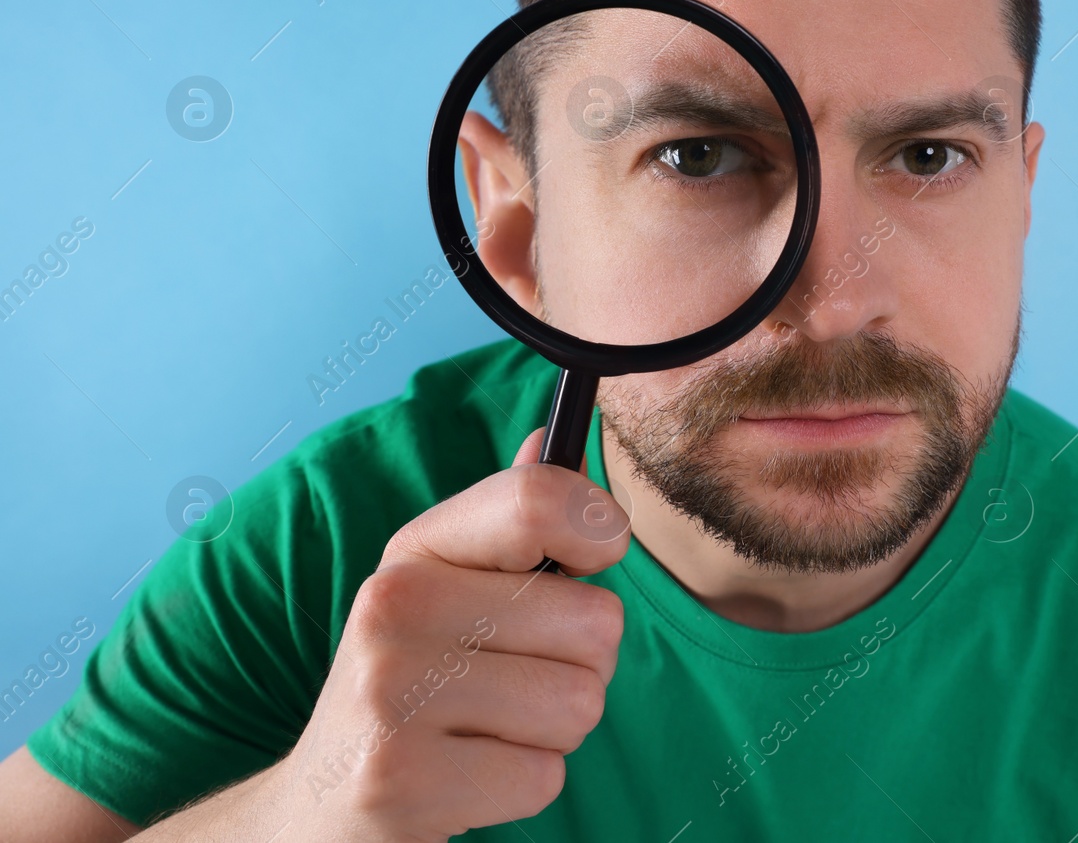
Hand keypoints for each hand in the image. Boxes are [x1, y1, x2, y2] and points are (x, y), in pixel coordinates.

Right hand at [276, 427, 630, 840]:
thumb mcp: (445, 593)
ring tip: (486, 732)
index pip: (538, 500)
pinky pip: (545, 776)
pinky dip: (524, 786)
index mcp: (414, 552)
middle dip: (580, 666)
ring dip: (553, 732)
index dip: (599, 530)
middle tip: (514, 685)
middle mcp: (394, 608)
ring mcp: (390, 694)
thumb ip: (510, 521)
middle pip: (595, 621)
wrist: (314, 809)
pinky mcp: (401, 780)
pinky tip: (467, 778)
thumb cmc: (410, 689)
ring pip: (579, 703)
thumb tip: (554, 437)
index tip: (594, 561)